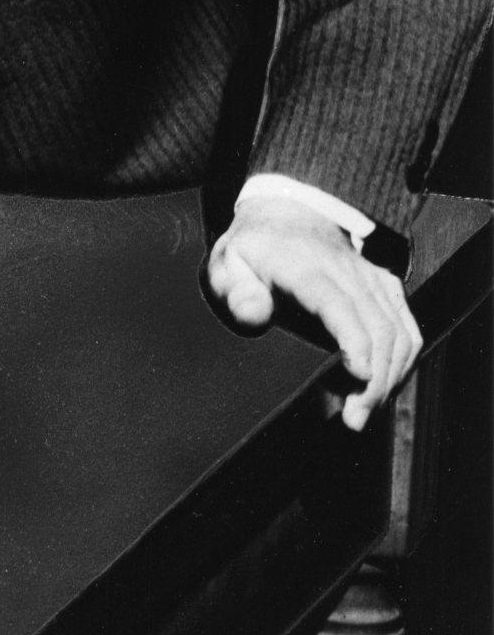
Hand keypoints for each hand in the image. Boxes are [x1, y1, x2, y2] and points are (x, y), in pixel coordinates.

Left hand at [205, 198, 420, 430]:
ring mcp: (371, 280)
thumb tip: (254, 315)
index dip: (352, 338)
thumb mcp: (227, 263)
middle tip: (354, 418)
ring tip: (363, 412)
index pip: (335, 302)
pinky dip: (403, 363)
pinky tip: (383, 390)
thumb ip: (235, 290)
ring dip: (389, 376)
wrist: (287, 215)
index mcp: (303, 266)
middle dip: (372, 378)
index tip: (359, 375)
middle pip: (374, 327)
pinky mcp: (387, 289)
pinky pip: (407, 329)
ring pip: (397, 332)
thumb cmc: (253, 250)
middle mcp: (346, 272)